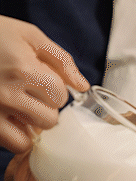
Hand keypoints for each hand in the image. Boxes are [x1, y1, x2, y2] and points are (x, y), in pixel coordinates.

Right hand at [0, 15, 89, 152]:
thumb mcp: (29, 36)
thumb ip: (61, 60)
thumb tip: (83, 86)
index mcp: (23, 69)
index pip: (60, 97)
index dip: (55, 89)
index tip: (42, 81)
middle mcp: (7, 94)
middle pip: (49, 119)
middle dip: (45, 108)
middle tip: (31, 95)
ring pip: (30, 137)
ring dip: (30, 125)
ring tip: (20, 108)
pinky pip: (11, 145)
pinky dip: (15, 137)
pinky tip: (10, 119)